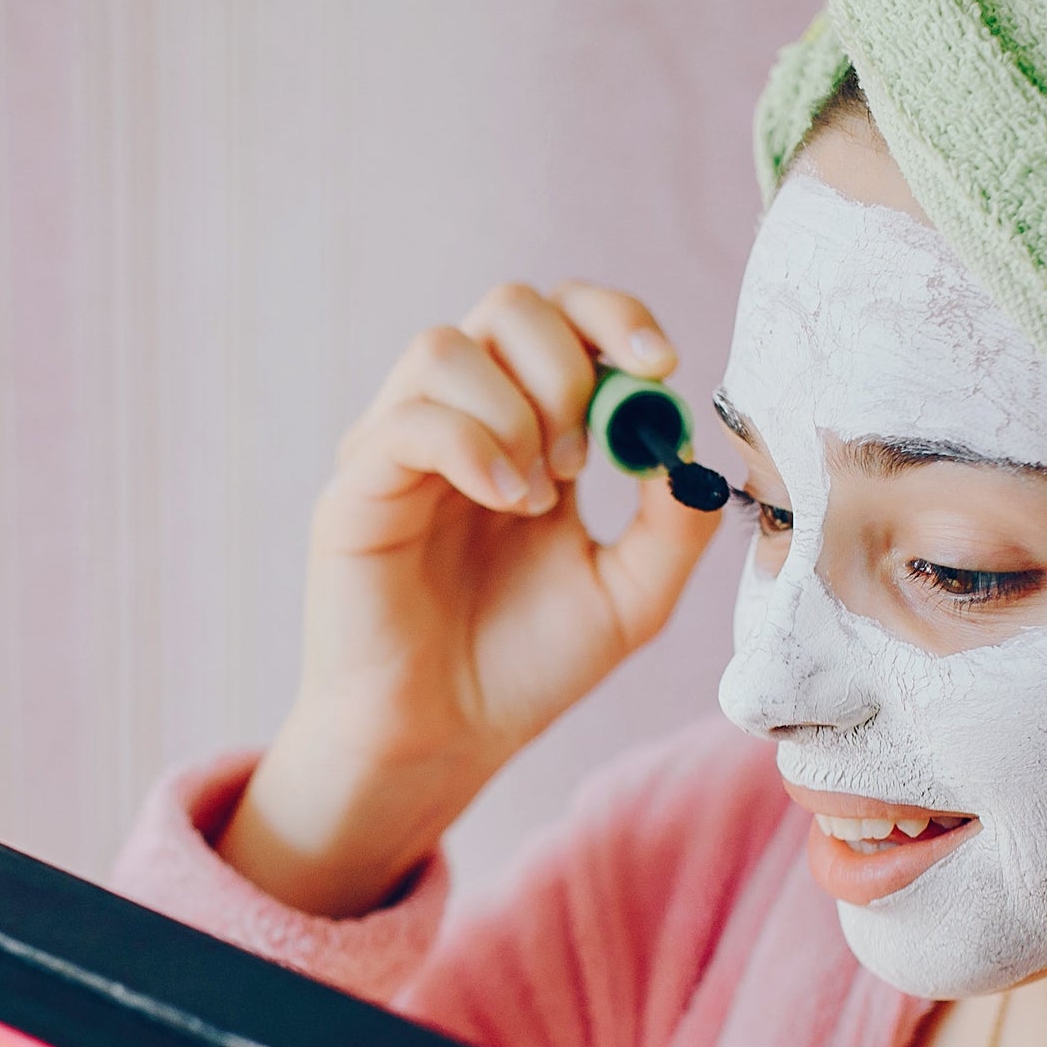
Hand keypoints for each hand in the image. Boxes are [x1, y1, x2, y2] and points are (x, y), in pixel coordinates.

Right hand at [222, 286, 723, 916]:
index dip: (614, 317)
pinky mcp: (355, 488)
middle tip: (584, 464)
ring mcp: (399, 447)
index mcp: (526, 426)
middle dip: (566, 368)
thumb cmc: (526, 667)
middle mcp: (459, 418)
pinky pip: (406, 420)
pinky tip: (506, 503)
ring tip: (534, 500)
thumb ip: (675, 525)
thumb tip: (691, 445)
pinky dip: (470, 445)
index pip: (564, 316)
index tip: (659, 366)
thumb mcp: (632, 597)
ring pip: (445, 348)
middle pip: (507, 305)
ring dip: (513, 411)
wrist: (446, 741)